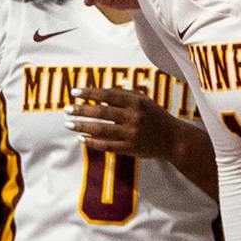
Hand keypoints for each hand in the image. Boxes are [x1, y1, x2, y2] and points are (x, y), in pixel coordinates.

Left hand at [71, 83, 188, 159]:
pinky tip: (82, 139)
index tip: (75, 92)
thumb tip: (100, 93)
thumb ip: (125, 95)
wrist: (174, 140)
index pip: (108, 95)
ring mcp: (132, 134)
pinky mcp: (131, 148)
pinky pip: (107, 145)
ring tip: (68, 124)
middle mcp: (133, 117)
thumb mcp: (144, 100)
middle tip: (67, 109)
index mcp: (136, 102)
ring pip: (101, 130)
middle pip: (102, 112)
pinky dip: (93, 142)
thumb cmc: (156, 116)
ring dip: (82, 126)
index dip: (90, 93)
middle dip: (81, 110)